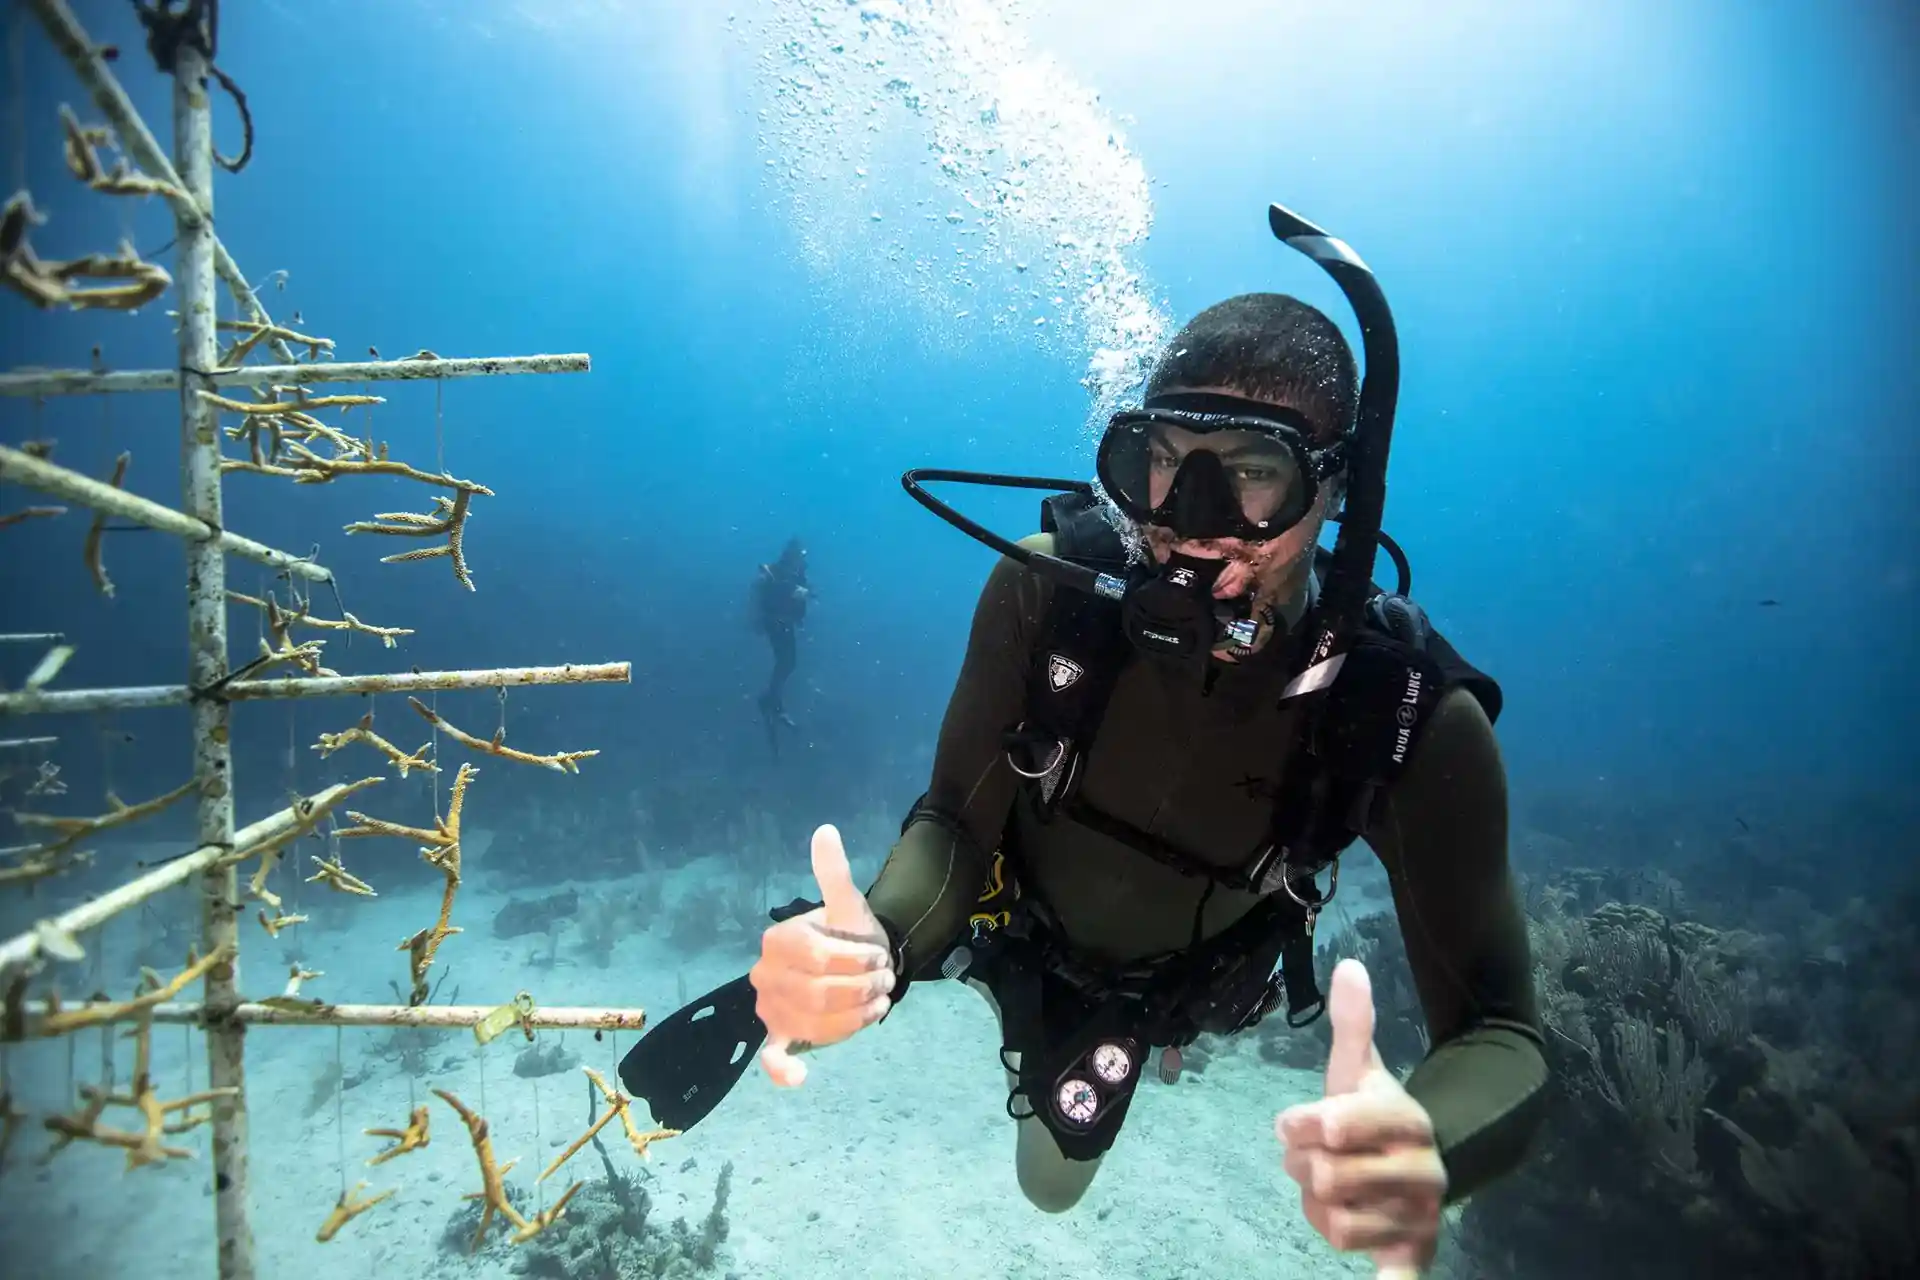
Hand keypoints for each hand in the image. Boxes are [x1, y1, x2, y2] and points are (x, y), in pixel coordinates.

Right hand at [749, 824, 893, 1088]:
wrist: (853, 964)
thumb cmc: (849, 933)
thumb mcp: (847, 904)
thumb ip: (833, 873)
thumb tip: (826, 831)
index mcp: (778, 940)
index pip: (816, 955)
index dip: (854, 961)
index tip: (878, 959)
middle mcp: (764, 975)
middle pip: (817, 992)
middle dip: (860, 990)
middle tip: (885, 983)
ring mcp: (770, 1009)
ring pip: (814, 1022)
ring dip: (854, 1016)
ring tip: (876, 1004)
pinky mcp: (780, 1037)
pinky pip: (773, 1058)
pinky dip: (783, 1071)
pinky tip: (800, 1077)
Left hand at [1276, 959, 1446, 1275]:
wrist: (1419, 1165)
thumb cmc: (1373, 1115)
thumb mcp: (1359, 1070)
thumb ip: (1353, 1023)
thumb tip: (1349, 965)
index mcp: (1406, 1119)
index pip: (1337, 1124)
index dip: (1303, 1125)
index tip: (1293, 1123)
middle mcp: (1422, 1171)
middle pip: (1328, 1179)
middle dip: (1303, 1169)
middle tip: (1310, 1160)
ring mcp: (1419, 1217)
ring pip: (1335, 1225)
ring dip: (1314, 1210)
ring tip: (1327, 1191)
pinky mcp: (1413, 1256)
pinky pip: (1397, 1279)